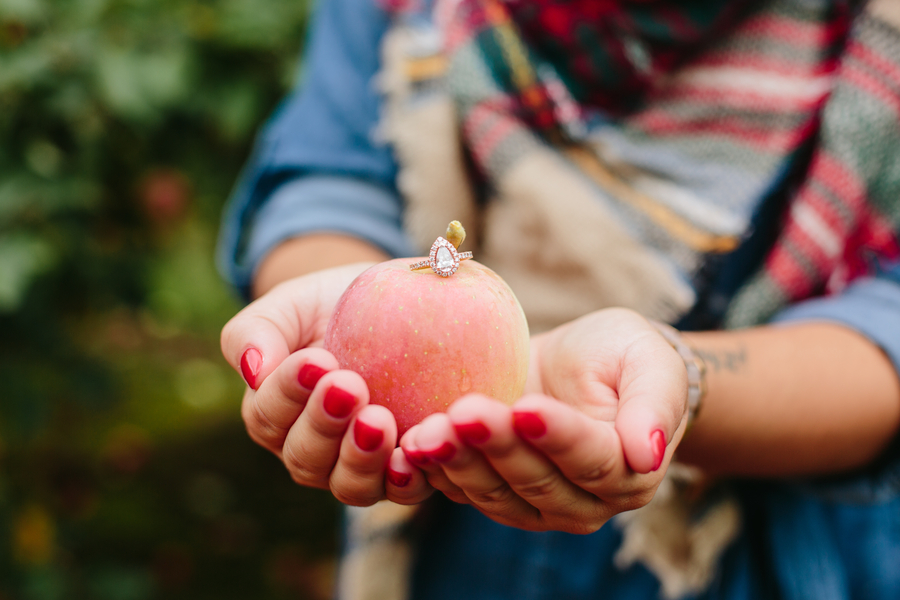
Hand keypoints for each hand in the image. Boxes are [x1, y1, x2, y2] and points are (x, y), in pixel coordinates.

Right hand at [220, 263, 432, 505]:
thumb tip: (252, 370)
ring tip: (377, 421)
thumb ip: (257, 330)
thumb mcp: (291, 305)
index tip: (316, 360)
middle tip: (349, 385)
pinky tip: (411, 457)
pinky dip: (405, 480)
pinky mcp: (405, 472)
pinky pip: (402, 490)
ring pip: (348, 485)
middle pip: (305, 458)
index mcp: (274, 416)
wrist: (398, 304)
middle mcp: (312, 452)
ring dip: (360, 458)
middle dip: (324, 423)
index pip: (268, 416)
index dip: (288, 391)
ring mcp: (358, 467)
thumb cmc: (332, 306)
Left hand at [398, 308, 688, 532]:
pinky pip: (463, 490)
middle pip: (536, 482)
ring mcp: (535, 505)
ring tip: (426, 432)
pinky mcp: (494, 493)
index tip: (526, 407)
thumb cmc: (623, 358)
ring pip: (494, 494)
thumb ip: (654, 405)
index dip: (558, 437)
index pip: (592, 459)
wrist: (586, 368)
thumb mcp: (651, 363)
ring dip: (458, 464)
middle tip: (463, 412)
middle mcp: (583, 502)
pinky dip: (434, 472)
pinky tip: (409, 446)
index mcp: (627, 472)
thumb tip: (649, 453)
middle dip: (496, 447)